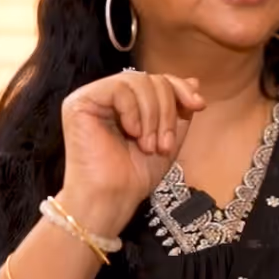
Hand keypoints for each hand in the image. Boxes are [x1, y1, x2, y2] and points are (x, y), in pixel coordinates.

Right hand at [58, 70, 205, 236]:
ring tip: (149, 145)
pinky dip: (134, 113)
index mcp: (127, 102)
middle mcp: (107, 95)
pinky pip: (119, 89)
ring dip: (153, 116)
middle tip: (163, 144)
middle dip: (167, 111)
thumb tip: (193, 80)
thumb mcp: (168, 136)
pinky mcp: (80, 103)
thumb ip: (178, 109)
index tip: (198, 106)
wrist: (113, 199)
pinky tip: (131, 133)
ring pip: (138, 81)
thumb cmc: (136, 175)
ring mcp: (92, 97)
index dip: (180, 89)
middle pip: (150, 79)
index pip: (157, 79)